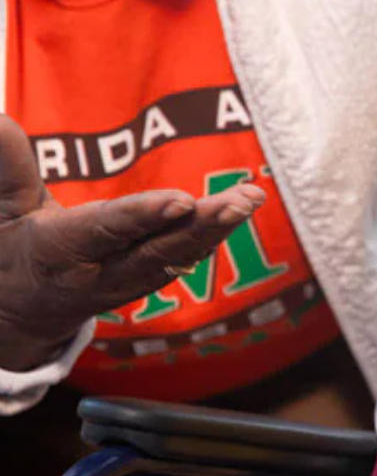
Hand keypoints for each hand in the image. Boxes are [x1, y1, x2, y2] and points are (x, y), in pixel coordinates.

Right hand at [0, 113, 264, 370]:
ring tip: (251, 198)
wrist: (15, 310)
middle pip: (156, 250)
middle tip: (240, 201)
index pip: (106, 232)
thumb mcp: (2, 207)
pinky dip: (213, 235)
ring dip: (217, 228)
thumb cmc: (9, 243)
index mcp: (58, 251)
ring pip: (178, 255)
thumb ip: (5, 165)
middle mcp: (98, 273)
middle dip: (200, 227)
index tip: (183, 201)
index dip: (143, 217)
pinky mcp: (146, 280)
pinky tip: (242, 208)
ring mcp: (126, 282)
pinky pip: (184, 258)